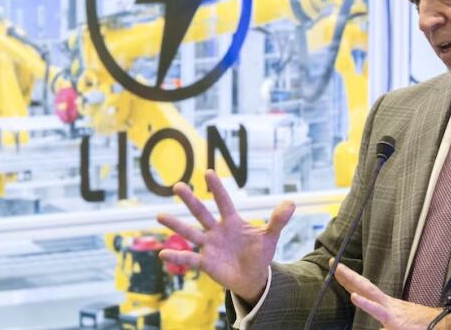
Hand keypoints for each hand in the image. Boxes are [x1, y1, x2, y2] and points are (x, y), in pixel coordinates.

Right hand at [157, 170, 295, 304]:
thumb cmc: (259, 254)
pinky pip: (190, 259)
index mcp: (232, 222)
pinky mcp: (206, 263)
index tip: (208, 172)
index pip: (223, 202)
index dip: (217, 188)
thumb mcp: (270, 236)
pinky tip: (162, 253)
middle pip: (202, 213)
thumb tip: (291, 203)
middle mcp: (217, 231)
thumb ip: (278, 220)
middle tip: (177, 186)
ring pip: (190, 233)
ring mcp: (209, 246)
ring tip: (159, 215)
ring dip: (176, 225)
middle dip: (190, 200)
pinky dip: (177, 257)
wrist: (253, 277)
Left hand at [332, 260, 450, 329]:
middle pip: (363, 286)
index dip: (351, 280)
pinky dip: (366, 303)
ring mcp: (390, 310)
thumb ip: (387, 324)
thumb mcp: (399, 325)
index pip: (365, 289)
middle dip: (347, 275)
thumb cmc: (421, 326)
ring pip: (369, 293)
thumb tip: (379, 328)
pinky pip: (377, 311)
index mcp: (387, 305)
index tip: (337, 270)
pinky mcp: (394, 320)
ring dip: (353, 282)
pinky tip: (354, 298)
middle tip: (332, 263)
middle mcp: (387, 304)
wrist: (441, 327)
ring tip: (338, 273)